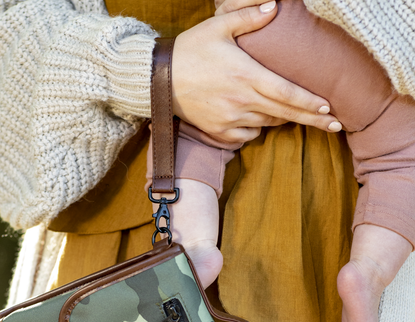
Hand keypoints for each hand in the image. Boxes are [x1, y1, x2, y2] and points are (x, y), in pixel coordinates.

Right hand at [172, 2, 340, 143]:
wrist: (159, 80)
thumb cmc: (190, 50)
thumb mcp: (218, 26)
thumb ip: (249, 17)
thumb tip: (275, 6)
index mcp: (246, 75)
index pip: (287, 92)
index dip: (310, 103)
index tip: (329, 109)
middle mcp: (242, 101)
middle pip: (285, 114)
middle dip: (313, 121)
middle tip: (336, 126)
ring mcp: (230, 120)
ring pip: (268, 123)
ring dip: (280, 117)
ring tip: (287, 110)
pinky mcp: (220, 132)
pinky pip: (248, 135)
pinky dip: (256, 128)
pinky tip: (253, 115)